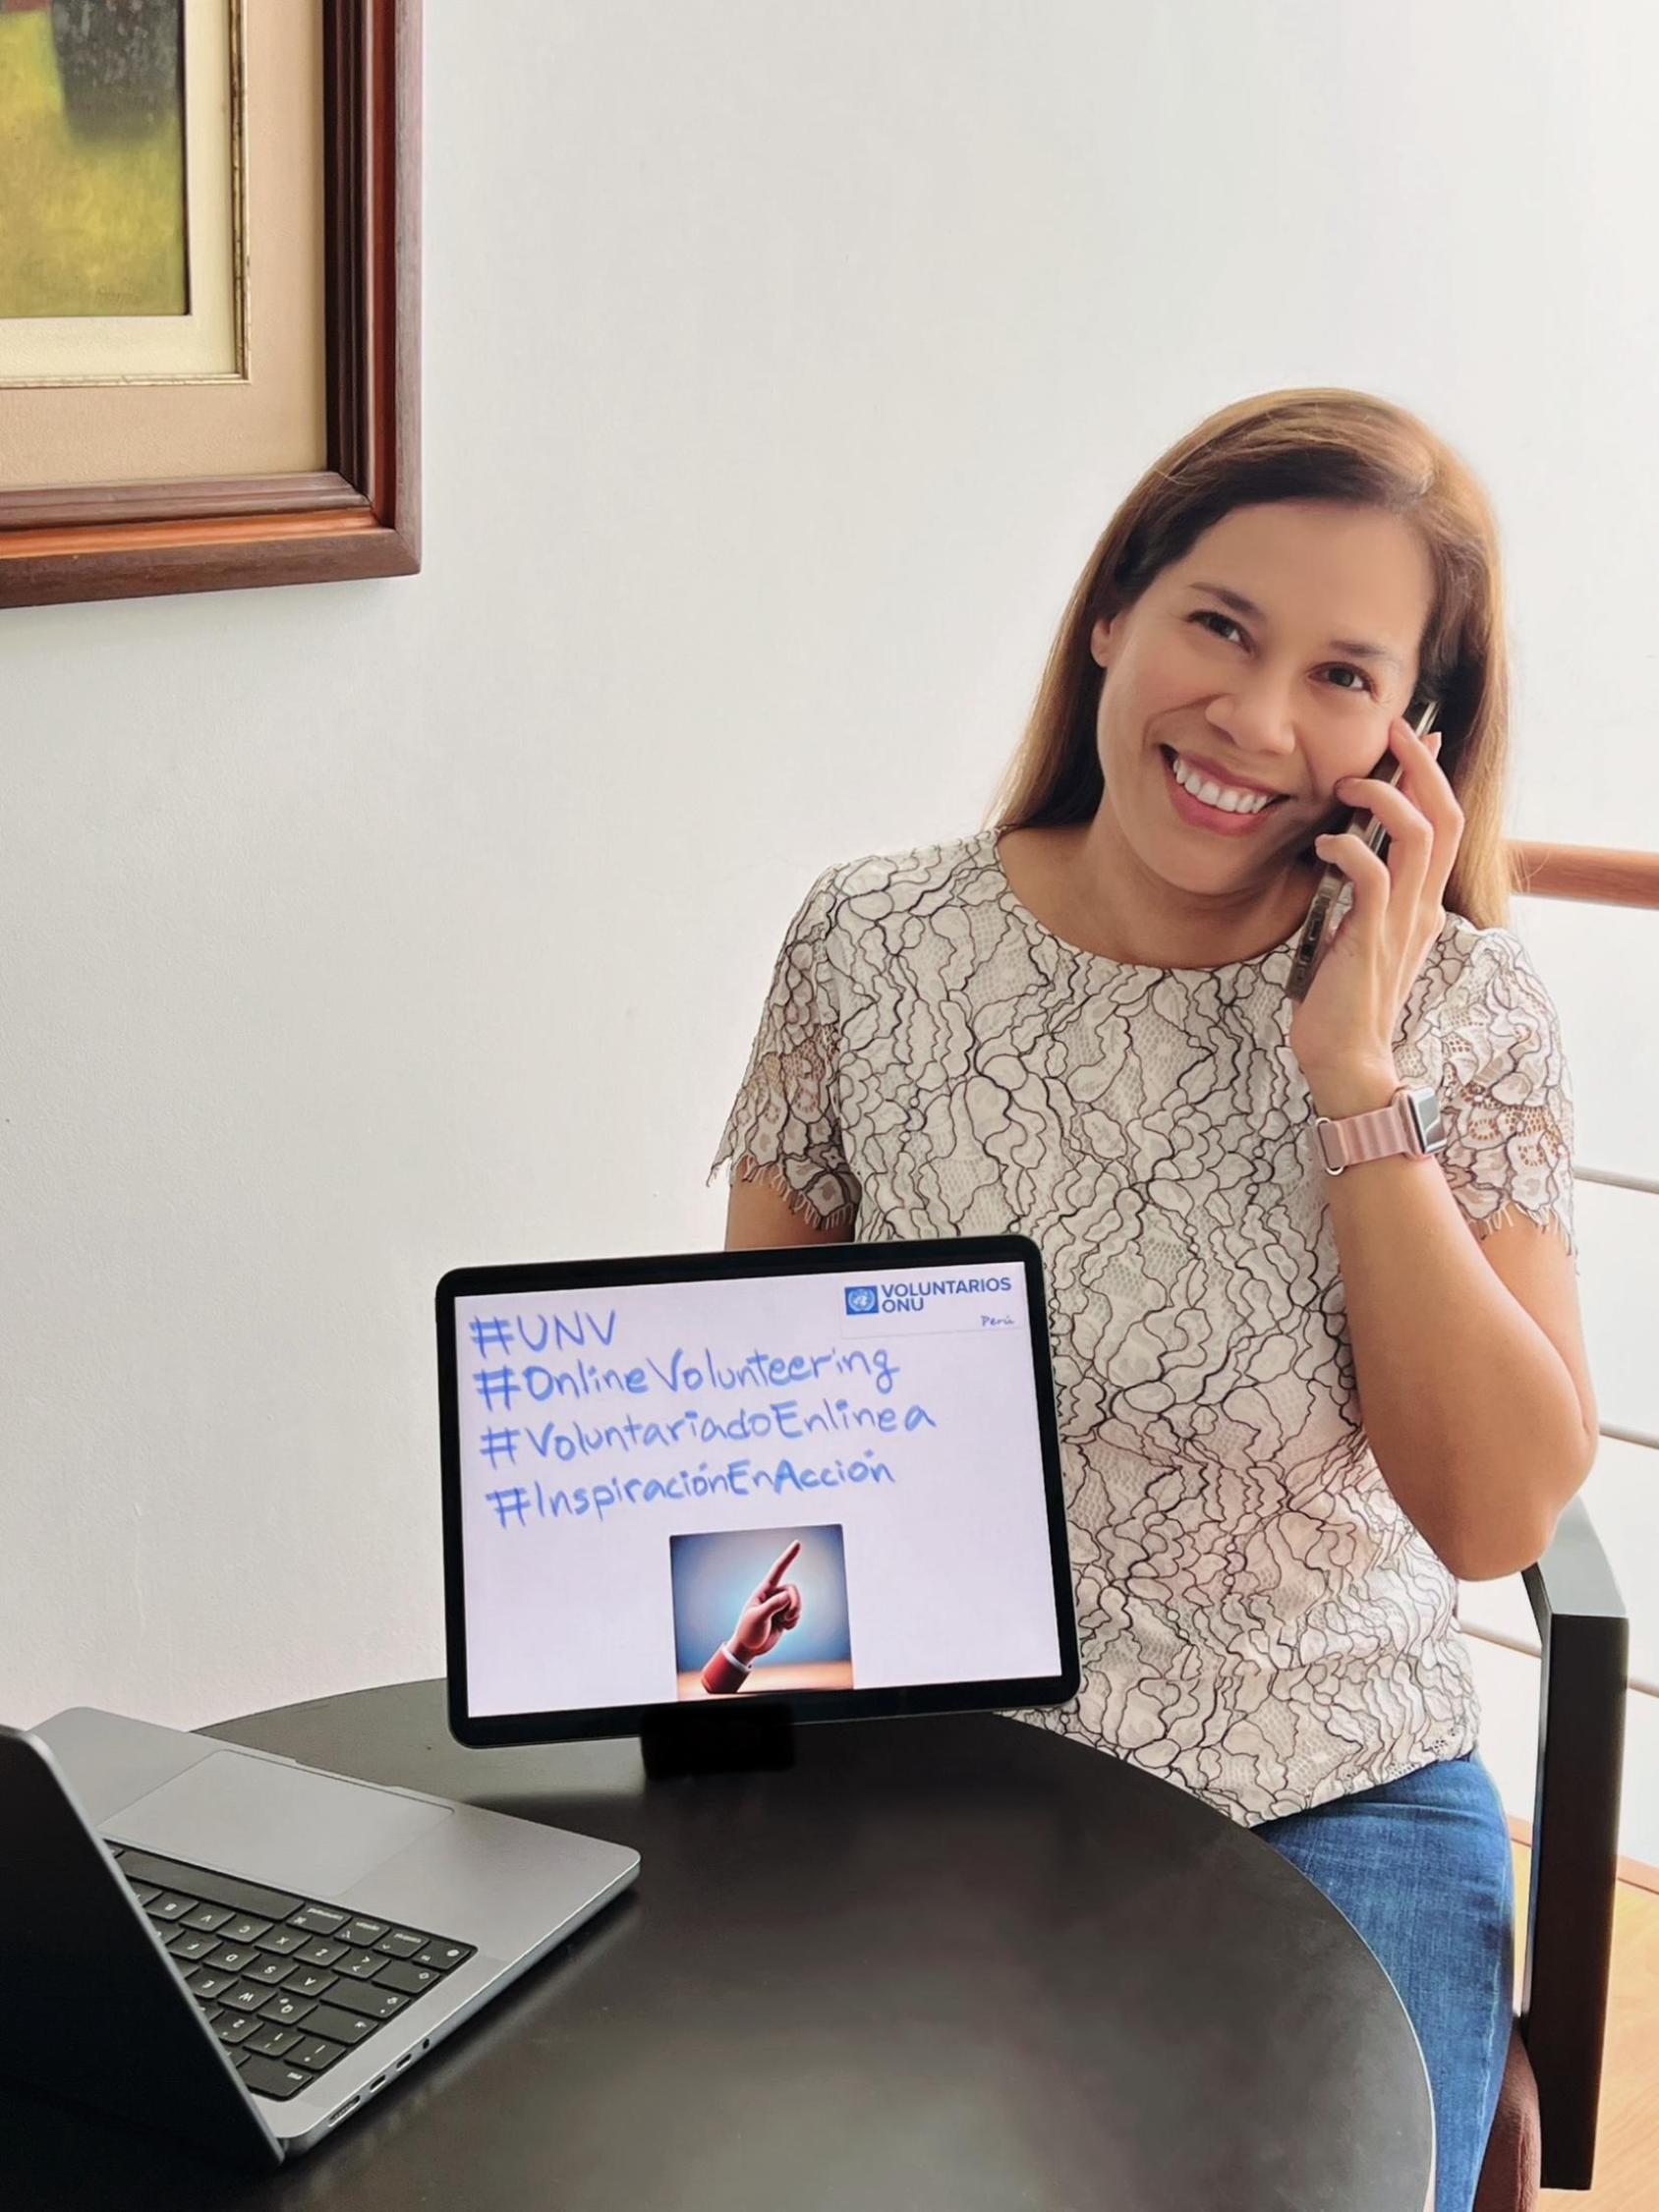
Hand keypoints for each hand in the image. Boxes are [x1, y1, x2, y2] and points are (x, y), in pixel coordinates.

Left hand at [728, 1540, 804, 1661]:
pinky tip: (783, 1627)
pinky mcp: (784, 1616)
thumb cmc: (749, 1631)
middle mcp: (773, 1595)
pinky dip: (794, 1622)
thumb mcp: (758, 1618)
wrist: (749, 1648)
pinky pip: (798, 1614)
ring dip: (794, 1615)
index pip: (777, 1570)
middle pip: (793, 1590)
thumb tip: (787, 1596)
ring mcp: (780, 1605)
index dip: (788, 1557)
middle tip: (785, 1618)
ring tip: (783, 1623)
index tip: (798, 1543)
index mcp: (763, 1590)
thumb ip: (772, 1605)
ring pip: (797, 1603)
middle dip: (794, 1604)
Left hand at [1288, 716, 1462, 1111]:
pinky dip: (1349, 848)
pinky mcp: (1371, 939)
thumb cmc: (1341, 1000)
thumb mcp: (1358, 936)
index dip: (1434, 778)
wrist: (1346, 1060)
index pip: (1445, 826)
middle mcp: (1422, 908)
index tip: (1415, 741)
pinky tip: (1323, 845)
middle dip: (1421, 765)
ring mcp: (1401, 923)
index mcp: (1421, 905)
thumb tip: (1344, 854)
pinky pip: (1373, 876)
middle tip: (1396, 729)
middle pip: (1445, 817)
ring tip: (1348, 786)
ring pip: (1419, 836)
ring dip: (1385, 797)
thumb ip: (1361, 899)